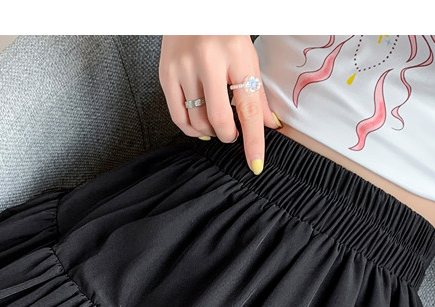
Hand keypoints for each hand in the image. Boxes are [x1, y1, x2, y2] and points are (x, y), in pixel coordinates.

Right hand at [158, 35, 281, 173]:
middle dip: (229, 136)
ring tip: (217, 125)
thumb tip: (269, 126)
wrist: (192, 5)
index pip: (248, 108)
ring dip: (211, 132)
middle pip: (220, 119)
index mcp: (236, 53)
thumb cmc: (224, 31)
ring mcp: (184, 67)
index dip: (254, 141)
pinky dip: (191, 129)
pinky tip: (200, 127)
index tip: (255, 164)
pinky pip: (178, 116)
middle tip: (233, 134)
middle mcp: (208, 59)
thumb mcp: (248, 56)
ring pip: (198, 121)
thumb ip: (257, 93)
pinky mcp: (165, 73)